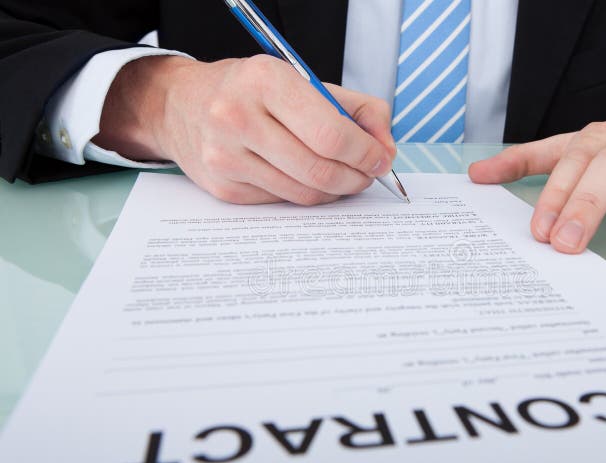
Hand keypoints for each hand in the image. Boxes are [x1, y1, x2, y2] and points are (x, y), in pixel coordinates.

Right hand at [94, 55, 395, 204]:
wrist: (181, 104)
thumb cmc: (252, 91)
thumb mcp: (303, 80)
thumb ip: (356, 109)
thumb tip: (386, 149)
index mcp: (265, 81)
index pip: (330, 133)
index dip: (365, 152)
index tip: (381, 158)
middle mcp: (238, 117)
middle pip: (319, 169)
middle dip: (356, 177)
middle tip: (367, 173)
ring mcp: (226, 157)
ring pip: (304, 193)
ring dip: (335, 190)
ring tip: (342, 176)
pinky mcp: (223, 188)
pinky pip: (283, 201)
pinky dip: (305, 194)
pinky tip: (305, 177)